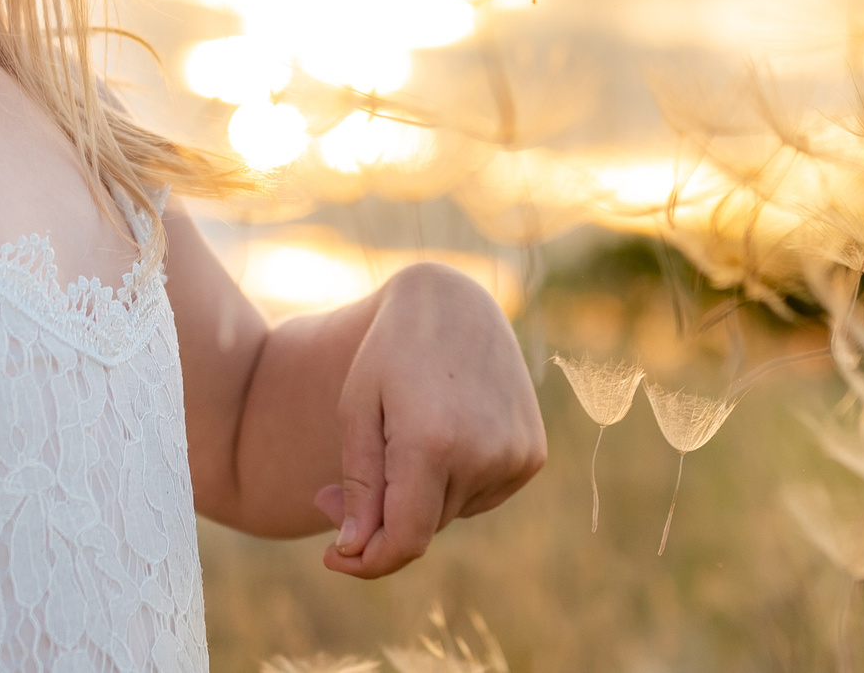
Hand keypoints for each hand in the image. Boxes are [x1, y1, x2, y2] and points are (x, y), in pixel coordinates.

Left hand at [311, 262, 544, 576]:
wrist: (454, 303)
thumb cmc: (389, 353)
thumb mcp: (357, 411)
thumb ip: (359, 485)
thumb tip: (355, 549)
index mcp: (432, 442)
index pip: (404, 541)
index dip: (367, 561)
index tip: (331, 555)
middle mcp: (483, 453)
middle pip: (425, 526)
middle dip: (383, 518)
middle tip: (340, 486)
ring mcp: (515, 454)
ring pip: (451, 512)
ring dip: (422, 495)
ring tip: (405, 434)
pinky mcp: (532, 453)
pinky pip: (481, 496)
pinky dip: (454, 482)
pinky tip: (443, 434)